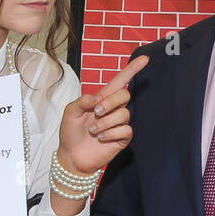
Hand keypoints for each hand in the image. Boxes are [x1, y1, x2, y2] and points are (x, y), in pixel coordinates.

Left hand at [57, 54, 149, 174]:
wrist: (72, 156)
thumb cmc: (71, 133)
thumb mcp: (70, 112)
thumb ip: (83, 100)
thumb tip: (98, 98)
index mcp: (102, 99)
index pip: (120, 81)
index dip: (132, 70)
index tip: (144, 59)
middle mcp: (114, 109)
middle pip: (125, 95)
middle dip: (110, 102)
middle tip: (96, 113)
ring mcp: (119, 123)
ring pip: (124, 114)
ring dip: (105, 122)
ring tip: (93, 131)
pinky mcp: (123, 138)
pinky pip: (125, 130)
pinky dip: (111, 134)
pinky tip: (101, 138)